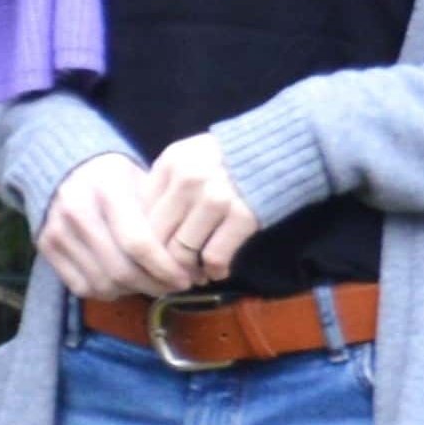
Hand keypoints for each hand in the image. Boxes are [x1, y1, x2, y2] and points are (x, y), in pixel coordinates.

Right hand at [36, 152, 199, 299]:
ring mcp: (57, 231)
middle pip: (120, 270)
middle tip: (173, 286)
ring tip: (150, 283)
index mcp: (107, 190)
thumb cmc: (115, 178)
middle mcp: (77, 211)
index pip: (138, 244)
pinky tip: (123, 282)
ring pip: (102, 284)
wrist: (67, 167)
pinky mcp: (46, 247)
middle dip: (154, 285)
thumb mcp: (143, 184)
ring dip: (132, 292)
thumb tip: (192, 266)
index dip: (165, 268)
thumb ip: (162, 221)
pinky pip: (82, 287)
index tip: (185, 278)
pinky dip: (107, 292)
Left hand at [138, 132, 258, 286]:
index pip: (140, 215)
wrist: (283, 149)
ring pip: (182, 252)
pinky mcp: (243, 215)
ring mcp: (216, 197)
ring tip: (195, 275)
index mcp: (171, 163)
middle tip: (171, 275)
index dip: (143, 243)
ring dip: (188, 271)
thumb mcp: (189, 160)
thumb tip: (143, 236)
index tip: (150, 258)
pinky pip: (215, 257)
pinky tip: (217, 271)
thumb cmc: (229, 160)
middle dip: (163, 263)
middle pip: (157, 238)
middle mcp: (189, 179)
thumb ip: (164, 189)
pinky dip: (214, 271)